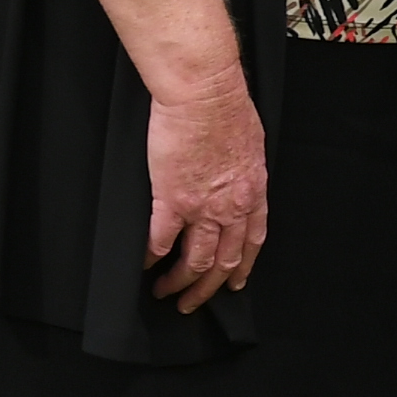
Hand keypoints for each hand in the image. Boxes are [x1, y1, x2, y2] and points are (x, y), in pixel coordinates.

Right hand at [141, 66, 269, 309]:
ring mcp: (202, 207)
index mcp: (253, 191)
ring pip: (195, 261)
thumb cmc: (228, 109)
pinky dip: (150, 258)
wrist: (204, 94)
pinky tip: (143, 265)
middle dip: (207, 289)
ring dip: (179, 282)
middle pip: (224, 261)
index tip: (234, 283)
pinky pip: (160, 241)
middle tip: (192, 302)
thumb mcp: (251, 146)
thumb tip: (238, 185)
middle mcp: (232, 207)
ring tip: (165, 292)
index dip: (242, 267)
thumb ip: (245, 173)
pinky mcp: (171, 200)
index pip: (253, 241)